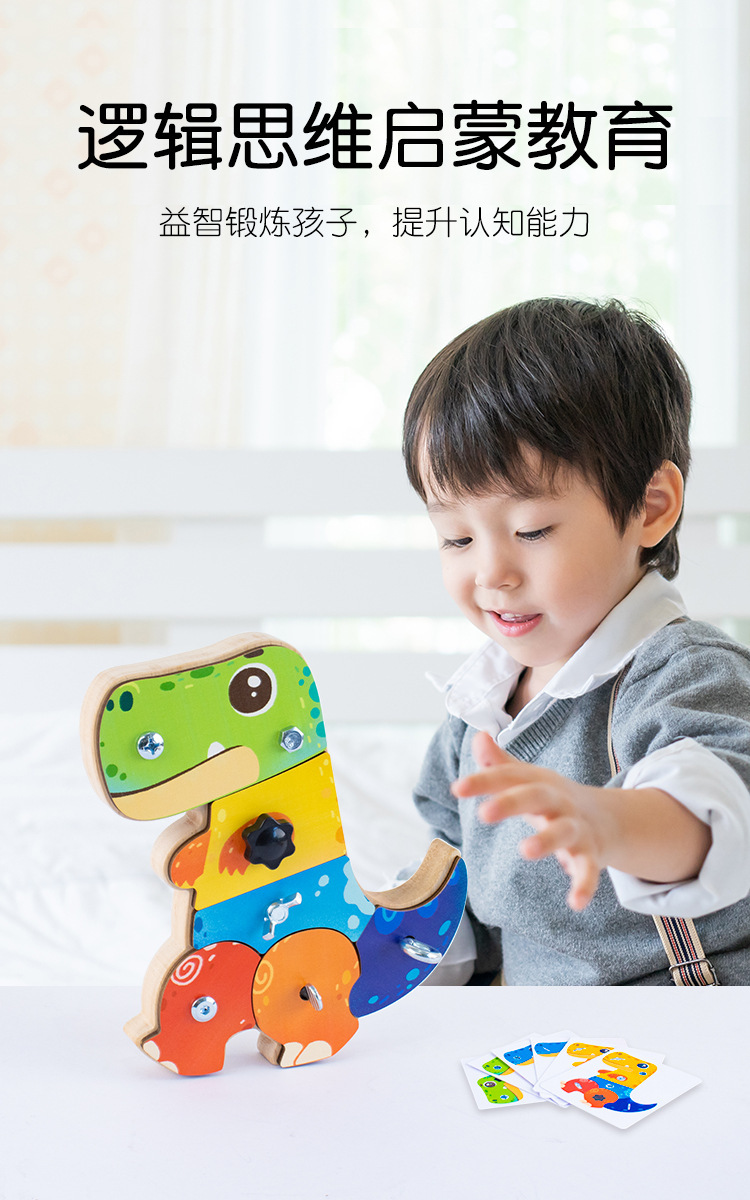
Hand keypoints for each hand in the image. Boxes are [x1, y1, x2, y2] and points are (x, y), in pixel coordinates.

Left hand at [451, 731, 612, 910]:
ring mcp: (576, 827)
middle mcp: (557, 802)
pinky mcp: (591, 854)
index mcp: (537, 783)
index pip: (508, 777)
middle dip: (511, 803)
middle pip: (535, 797)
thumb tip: (477, 736)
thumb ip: (499, 763)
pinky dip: (584, 885)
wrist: (606, 818)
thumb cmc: (551, 798)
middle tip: (483, 813)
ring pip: (563, 832)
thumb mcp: (527, 779)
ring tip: (525, 850)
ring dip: (546, 840)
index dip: (483, 781)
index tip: (456, 788)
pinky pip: (589, 870)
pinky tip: (575, 903)